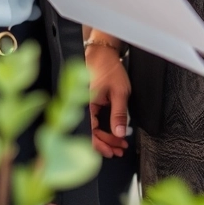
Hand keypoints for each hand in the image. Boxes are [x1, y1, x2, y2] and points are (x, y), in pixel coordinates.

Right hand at [86, 40, 130, 157]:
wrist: (104, 53)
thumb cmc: (109, 68)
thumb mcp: (119, 92)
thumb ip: (119, 114)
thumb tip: (120, 133)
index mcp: (86, 105)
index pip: (91, 133)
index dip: (102, 145)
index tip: (114, 151)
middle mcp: (83, 107)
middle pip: (91, 134)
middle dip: (107, 144)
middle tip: (120, 149)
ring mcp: (86, 106)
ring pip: (93, 129)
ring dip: (106, 138)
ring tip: (119, 144)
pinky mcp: (90, 104)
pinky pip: (94, 121)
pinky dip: (104, 129)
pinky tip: (113, 133)